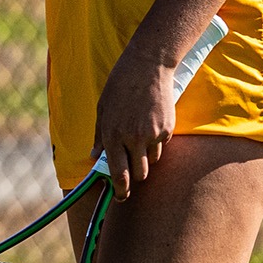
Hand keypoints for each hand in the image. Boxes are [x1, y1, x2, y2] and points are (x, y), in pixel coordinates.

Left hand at [89, 51, 176, 198]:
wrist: (148, 65)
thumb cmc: (120, 85)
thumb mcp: (102, 109)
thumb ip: (99, 136)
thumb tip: (94, 156)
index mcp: (113, 135)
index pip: (118, 174)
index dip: (120, 190)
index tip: (121, 197)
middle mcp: (133, 138)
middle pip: (139, 174)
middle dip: (135, 175)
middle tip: (132, 168)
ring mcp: (152, 134)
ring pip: (152, 160)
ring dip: (146, 156)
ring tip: (140, 133)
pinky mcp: (167, 129)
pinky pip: (162, 145)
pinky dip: (157, 141)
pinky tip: (151, 121)